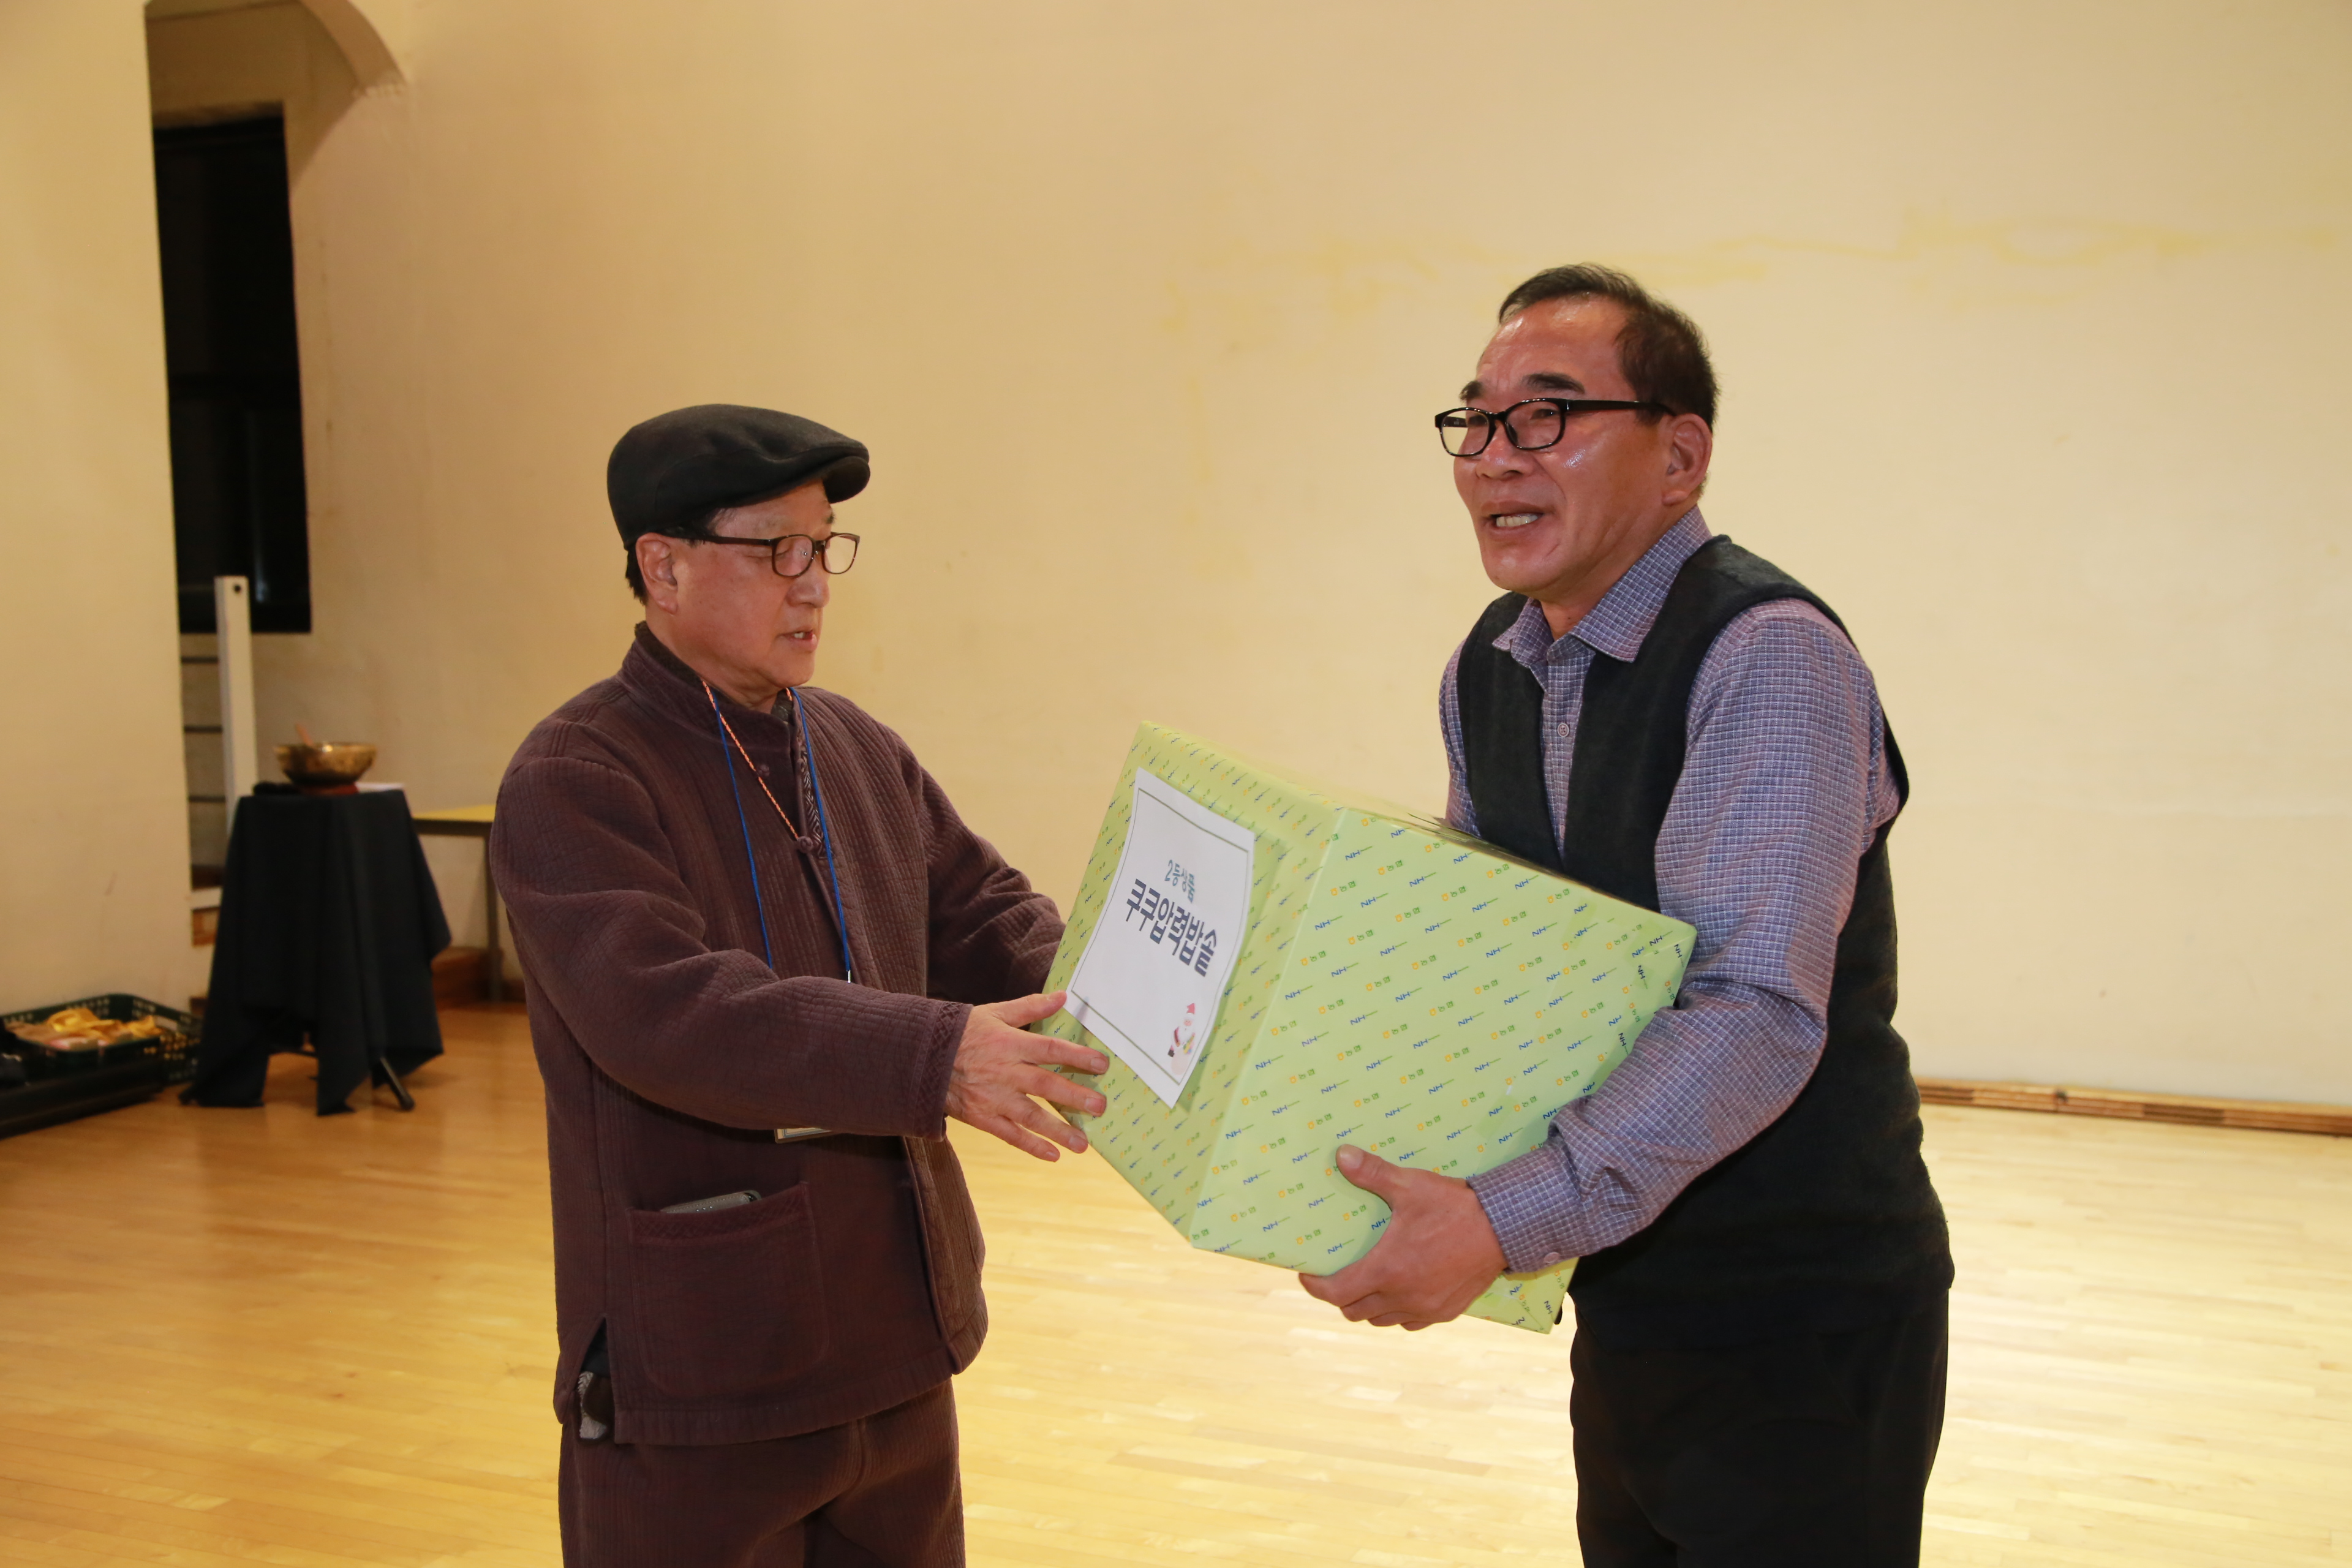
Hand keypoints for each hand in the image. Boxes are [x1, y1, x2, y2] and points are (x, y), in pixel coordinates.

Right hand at [945, 990, 1107, 1160]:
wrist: (921, 1057)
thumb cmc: (962, 1032)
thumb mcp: (994, 1013)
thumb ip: (1029, 1007)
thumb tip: (1061, 997)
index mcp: (1009, 1043)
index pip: (1050, 1049)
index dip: (1077, 1056)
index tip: (1102, 1064)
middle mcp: (1004, 1072)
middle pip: (1045, 1085)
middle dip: (1074, 1097)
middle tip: (1100, 1107)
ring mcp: (992, 1097)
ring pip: (1030, 1116)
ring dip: (1058, 1130)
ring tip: (1082, 1143)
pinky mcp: (981, 1117)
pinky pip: (1009, 1135)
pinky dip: (1031, 1146)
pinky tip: (1052, 1155)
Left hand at [1297, 1145, 1506, 1329]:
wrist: (1504, 1228)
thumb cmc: (1453, 1207)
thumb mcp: (1410, 1186)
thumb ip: (1373, 1173)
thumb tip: (1341, 1155)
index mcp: (1387, 1270)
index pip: (1336, 1293)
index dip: (1315, 1287)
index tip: (1308, 1276)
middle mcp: (1403, 1297)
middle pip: (1355, 1311)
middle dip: (1340, 1296)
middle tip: (1338, 1276)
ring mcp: (1426, 1308)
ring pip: (1382, 1319)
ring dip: (1369, 1306)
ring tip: (1367, 1284)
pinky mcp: (1446, 1312)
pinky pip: (1411, 1322)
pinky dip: (1398, 1312)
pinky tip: (1401, 1292)